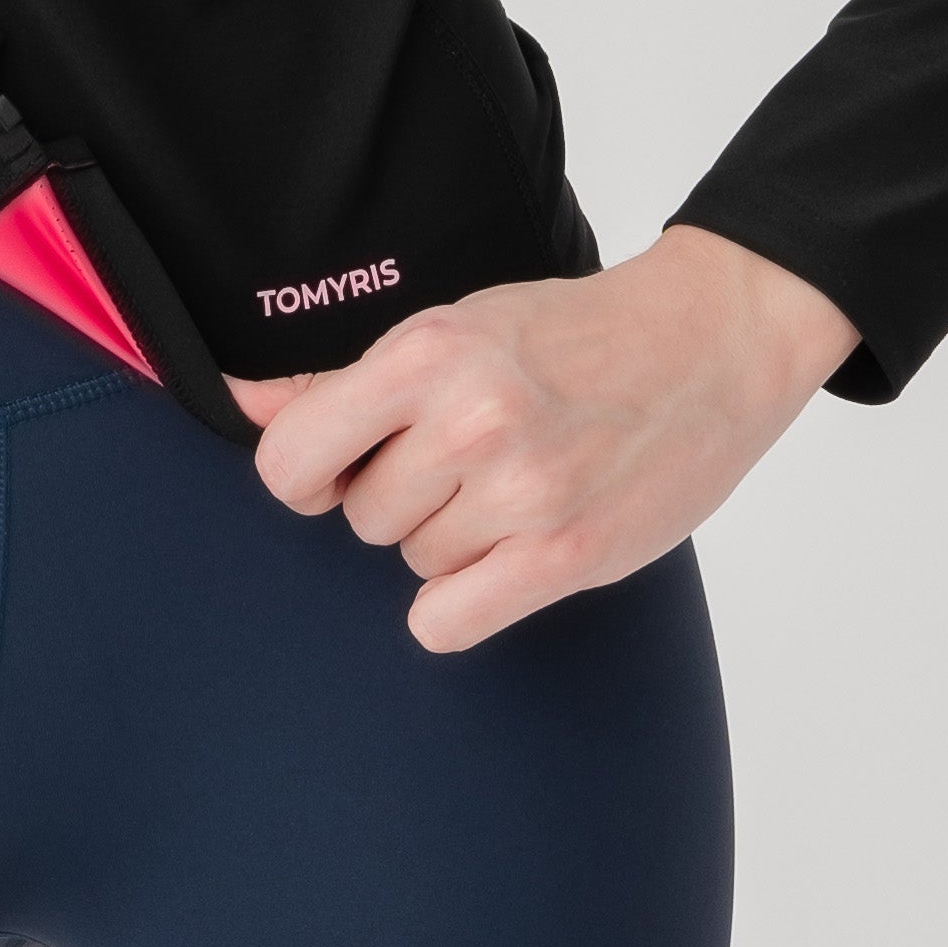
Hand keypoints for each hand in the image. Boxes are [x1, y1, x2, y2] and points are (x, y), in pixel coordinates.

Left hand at [227, 227, 861, 652]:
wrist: (705, 343)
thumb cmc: (571, 332)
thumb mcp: (452, 326)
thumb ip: (343, 380)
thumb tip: (242, 403)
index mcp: (427, 353)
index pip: (291, 458)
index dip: (304, 472)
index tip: (336, 466)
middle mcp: (468, 421)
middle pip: (359, 516)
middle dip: (396, 497)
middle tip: (459, 460)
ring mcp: (521, 492)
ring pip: (412, 563)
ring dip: (445, 541)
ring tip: (505, 487)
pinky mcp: (568, 553)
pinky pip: (450, 620)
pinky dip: (459, 604)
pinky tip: (496, 560)